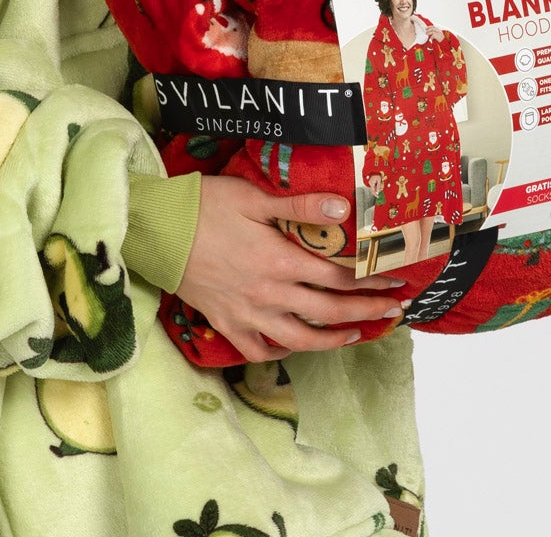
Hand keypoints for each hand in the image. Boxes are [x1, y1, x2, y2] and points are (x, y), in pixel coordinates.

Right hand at [177, 175, 409, 363]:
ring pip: (300, 340)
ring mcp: (247, 314)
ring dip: (333, 340)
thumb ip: (300, 206)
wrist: (155, 230)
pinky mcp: (225, 322)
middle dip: (366, 312)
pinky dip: (280, 353)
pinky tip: (294, 347)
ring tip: (355, 335)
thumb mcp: (253, 197)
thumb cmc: (205, 205)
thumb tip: (344, 209)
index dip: (370, 280)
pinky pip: (259, 349)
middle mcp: (270, 294)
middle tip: (393, 313)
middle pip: (328, 311)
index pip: (337, 276)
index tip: (395, 282)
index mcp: (280, 260)